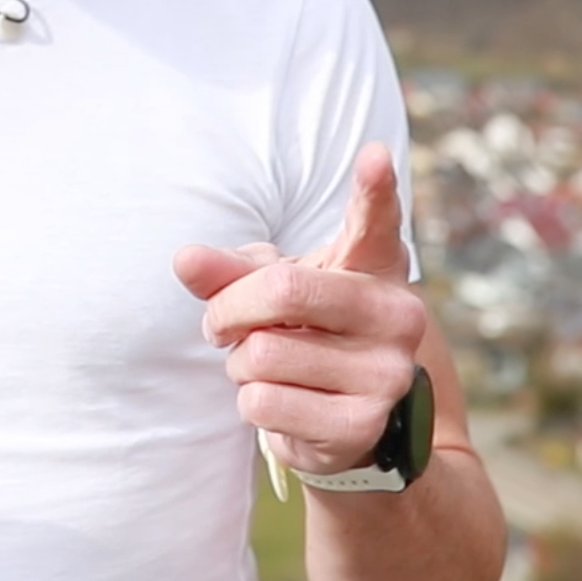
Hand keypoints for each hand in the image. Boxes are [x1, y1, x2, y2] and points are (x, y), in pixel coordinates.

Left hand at [172, 143, 427, 476]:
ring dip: (240, 364)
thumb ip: (230, 271)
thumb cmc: (303, 333)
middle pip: (280, 290)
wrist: (339, 420)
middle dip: (229, 310)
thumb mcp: (271, 289)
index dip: (374, 188)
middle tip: (221, 324)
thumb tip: (184, 260)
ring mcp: (386, 374)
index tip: (374, 155)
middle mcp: (397, 315)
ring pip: (262, 353)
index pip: (376, 221)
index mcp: (375, 266)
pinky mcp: (362, 425)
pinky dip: (250, 403)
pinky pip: (263, 402)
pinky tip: (280, 402)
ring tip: (265, 366)